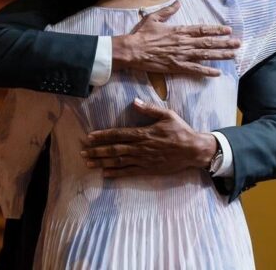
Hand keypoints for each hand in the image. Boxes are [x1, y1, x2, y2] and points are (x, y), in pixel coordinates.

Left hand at [81, 98, 217, 177]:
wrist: (193, 150)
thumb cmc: (180, 131)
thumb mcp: (167, 115)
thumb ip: (150, 109)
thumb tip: (134, 101)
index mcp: (144, 133)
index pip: (119, 134)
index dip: (103, 135)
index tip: (90, 137)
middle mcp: (141, 147)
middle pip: (115, 149)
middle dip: (97, 151)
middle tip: (83, 152)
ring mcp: (144, 160)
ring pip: (119, 161)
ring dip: (102, 162)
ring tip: (89, 163)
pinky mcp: (149, 169)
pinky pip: (130, 172)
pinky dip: (117, 173)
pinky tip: (105, 174)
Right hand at [111, 0, 239, 76]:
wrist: (132, 51)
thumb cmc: (141, 34)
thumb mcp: (154, 18)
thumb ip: (168, 10)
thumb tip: (178, 2)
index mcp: (179, 30)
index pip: (202, 30)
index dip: (216, 30)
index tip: (228, 30)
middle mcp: (183, 42)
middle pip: (208, 43)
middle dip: (224, 43)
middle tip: (238, 43)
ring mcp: (181, 55)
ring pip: (205, 55)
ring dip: (220, 55)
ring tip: (233, 55)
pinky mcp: (176, 67)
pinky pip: (195, 69)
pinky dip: (206, 71)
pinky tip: (217, 73)